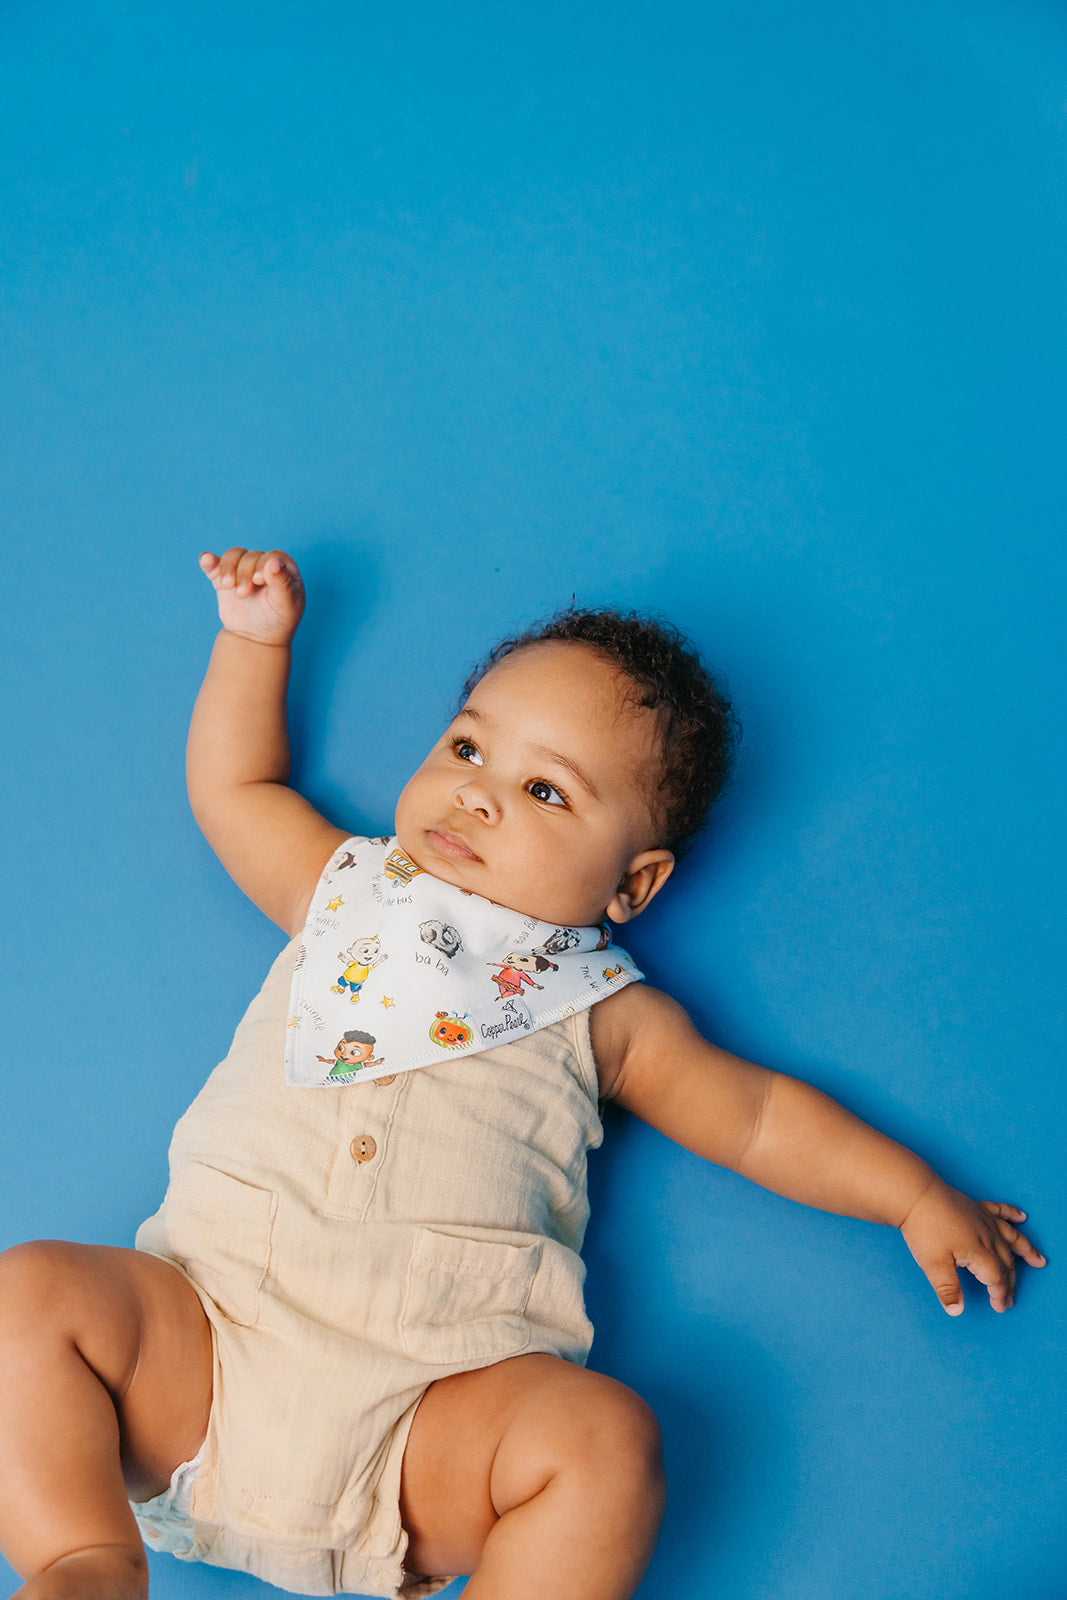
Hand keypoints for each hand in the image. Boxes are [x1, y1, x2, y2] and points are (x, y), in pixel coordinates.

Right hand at [199, 548, 304, 645]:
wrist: (255, 638)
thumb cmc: (276, 620)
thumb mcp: (285, 604)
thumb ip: (282, 582)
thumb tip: (274, 561)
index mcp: (283, 568)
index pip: (272, 556)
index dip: (263, 564)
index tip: (258, 581)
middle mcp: (263, 565)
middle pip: (250, 556)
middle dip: (244, 573)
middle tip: (243, 594)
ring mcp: (243, 570)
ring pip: (233, 555)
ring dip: (228, 568)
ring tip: (227, 586)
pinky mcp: (223, 578)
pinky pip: (214, 564)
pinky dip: (209, 561)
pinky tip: (206, 560)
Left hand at [899, 1180, 1045, 1313]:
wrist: (915, 1195)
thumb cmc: (924, 1229)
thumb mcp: (933, 1265)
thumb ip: (947, 1289)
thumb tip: (956, 1311)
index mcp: (979, 1252)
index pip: (996, 1278)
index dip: (999, 1294)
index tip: (999, 1307)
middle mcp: (987, 1236)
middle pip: (1006, 1262)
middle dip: (1010, 1282)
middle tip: (1010, 1298)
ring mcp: (982, 1219)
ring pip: (1011, 1237)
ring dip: (1026, 1250)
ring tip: (1039, 1260)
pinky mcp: (975, 1207)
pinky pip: (999, 1210)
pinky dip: (1012, 1214)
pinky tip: (1021, 1216)